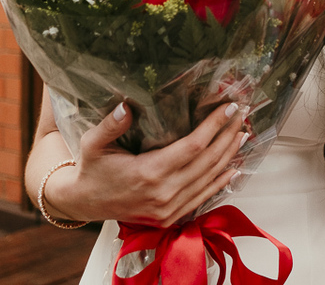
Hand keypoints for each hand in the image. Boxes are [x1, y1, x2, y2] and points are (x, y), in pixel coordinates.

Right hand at [50, 101, 247, 226]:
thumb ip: (110, 125)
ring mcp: (168, 209)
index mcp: (148, 173)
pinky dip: (220, 182)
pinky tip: (233, 168)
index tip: (228, 107)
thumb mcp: (92, 143)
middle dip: (227, 135)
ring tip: (242, 134)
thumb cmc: (91, 169)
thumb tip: (125, 106)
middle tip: (241, 115)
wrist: (83, 203)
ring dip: (229, 156)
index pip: (194, 146)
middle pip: (208, 161)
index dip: (214, 125)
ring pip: (209, 179)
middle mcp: (163, 193)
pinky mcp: (169, 218)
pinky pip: (202, 198)